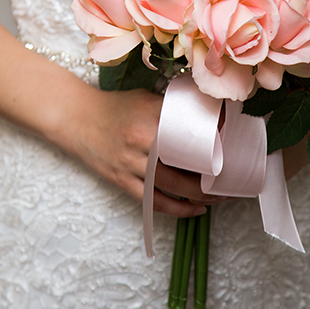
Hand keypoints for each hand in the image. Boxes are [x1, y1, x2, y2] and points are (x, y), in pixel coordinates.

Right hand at [54, 84, 230, 217]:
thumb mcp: (145, 98)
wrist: (75, 118)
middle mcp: (142, 140)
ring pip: (174, 185)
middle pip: (187, 162)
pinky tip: (195, 210)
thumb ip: (173, 107)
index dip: (215, 136)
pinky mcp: (121, 180)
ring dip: (201, 195)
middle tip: (234, 177)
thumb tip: (209, 113)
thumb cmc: (114, 106)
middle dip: (214, 174)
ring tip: (220, 197)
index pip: (191, 128)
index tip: (233, 141)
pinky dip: (177, 209)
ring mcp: (131, 163)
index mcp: (151, 115)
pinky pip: (153, 201)